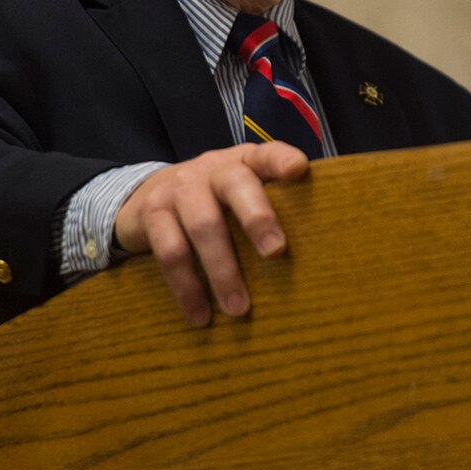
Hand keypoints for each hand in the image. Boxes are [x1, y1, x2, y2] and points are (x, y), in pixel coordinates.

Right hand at [113, 142, 310, 325]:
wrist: (147, 195)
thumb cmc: (216, 201)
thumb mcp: (243, 192)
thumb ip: (274, 204)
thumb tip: (323, 251)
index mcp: (244, 162)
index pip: (267, 154)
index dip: (282, 159)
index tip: (299, 171)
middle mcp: (212, 168)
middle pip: (237, 186)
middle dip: (258, 218)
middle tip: (277, 252)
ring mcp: (180, 189)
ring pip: (204, 226)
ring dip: (223, 270)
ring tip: (239, 309)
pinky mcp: (152, 214)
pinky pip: (170, 253)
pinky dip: (187, 288)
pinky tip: (200, 315)